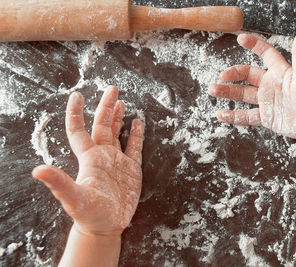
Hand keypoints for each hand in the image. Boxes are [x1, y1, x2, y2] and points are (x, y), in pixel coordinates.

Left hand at [32, 86, 144, 235]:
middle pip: (102, 125)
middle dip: (106, 106)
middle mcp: (102, 155)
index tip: (77, 95)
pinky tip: (137, 122)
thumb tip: (37, 170)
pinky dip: (136, 134)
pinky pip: (134, 147)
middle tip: (111, 88)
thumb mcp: (74, 198)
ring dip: (118, 117)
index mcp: (89, 158)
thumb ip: (59, 182)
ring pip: (116, 132)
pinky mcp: (131, 169)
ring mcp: (117, 161)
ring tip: (120, 101)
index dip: (76, 113)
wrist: (106, 226)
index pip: (79, 130)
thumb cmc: (88, 213)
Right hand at [209, 31, 295, 141]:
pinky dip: (233, 116)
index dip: (254, 45)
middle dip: (233, 74)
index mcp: (280, 72)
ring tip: (213, 90)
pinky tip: (221, 114)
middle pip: (247, 75)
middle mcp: (271, 85)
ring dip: (227, 93)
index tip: (241, 38)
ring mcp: (267, 101)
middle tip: (221, 76)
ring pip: (243, 95)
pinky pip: (246, 116)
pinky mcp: (266, 117)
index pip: (265, 54)